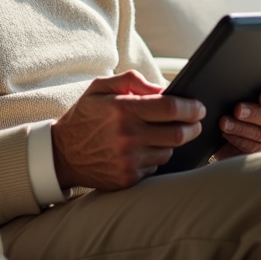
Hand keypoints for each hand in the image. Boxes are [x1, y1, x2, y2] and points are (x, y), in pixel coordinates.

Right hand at [50, 71, 204, 190]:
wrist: (61, 154)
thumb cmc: (85, 116)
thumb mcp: (102, 87)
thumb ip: (133, 81)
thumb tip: (164, 88)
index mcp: (122, 110)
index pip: (171, 108)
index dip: (192, 107)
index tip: (199, 107)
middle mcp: (127, 136)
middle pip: (178, 133)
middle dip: (193, 126)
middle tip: (195, 121)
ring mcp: (127, 160)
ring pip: (169, 151)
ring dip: (173, 142)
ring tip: (164, 133)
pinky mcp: (127, 178)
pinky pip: (156, 167)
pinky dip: (156, 157)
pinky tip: (146, 149)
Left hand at [215, 87, 260, 158]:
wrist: (244, 120)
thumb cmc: (252, 98)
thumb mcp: (256, 90)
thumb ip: (256, 86)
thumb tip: (245, 83)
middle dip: (253, 113)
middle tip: (237, 109)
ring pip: (260, 135)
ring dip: (240, 128)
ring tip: (224, 122)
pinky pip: (253, 148)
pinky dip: (238, 140)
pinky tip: (227, 133)